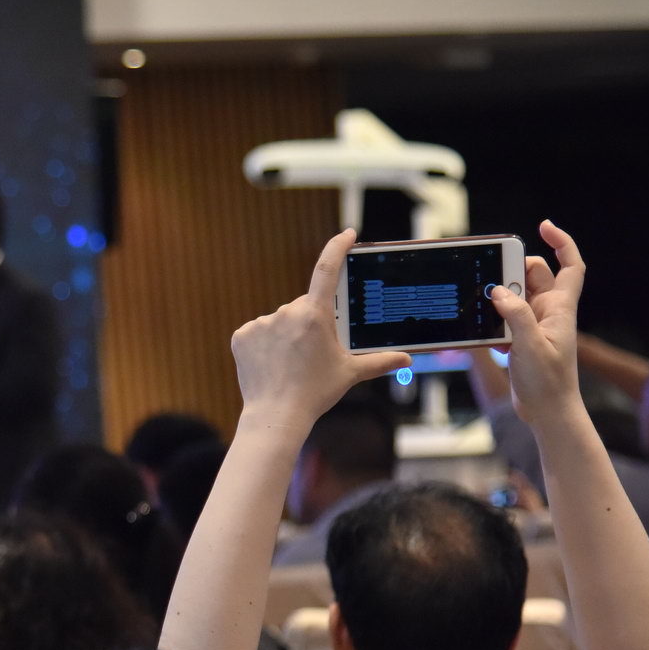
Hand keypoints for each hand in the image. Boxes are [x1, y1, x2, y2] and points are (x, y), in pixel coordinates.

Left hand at [231, 229, 410, 428]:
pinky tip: (270, 364)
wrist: (276, 415)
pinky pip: (258, 333)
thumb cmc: (315, 392)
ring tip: (290, 364)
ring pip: (280, 321)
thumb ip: (380, 361)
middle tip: (312, 353)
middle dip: (311, 322)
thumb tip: (407, 359)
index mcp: (315, 315)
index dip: (337, 247)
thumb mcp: (350, 373)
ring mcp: (260, 323)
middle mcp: (285, 312)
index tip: (346, 234)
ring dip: (286, 334)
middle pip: (303, 307)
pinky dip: (264, 344)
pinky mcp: (241, 336)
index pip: (327, 269)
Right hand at [491, 220, 583, 427]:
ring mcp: (534, 325)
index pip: (570, 266)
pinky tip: (480, 328)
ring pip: (515, 296)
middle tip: (493, 277)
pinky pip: (503, 318)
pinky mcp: (521, 339)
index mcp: (560, 309)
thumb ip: (516, 316)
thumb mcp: (531, 346)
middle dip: (513, 271)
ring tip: (483, 305)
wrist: (548, 412)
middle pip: (534, 275)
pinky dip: (491, 318)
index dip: (562, 243)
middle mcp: (549, 312)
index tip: (544, 227)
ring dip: (498, 297)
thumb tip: (498, 290)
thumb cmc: (548, 382)